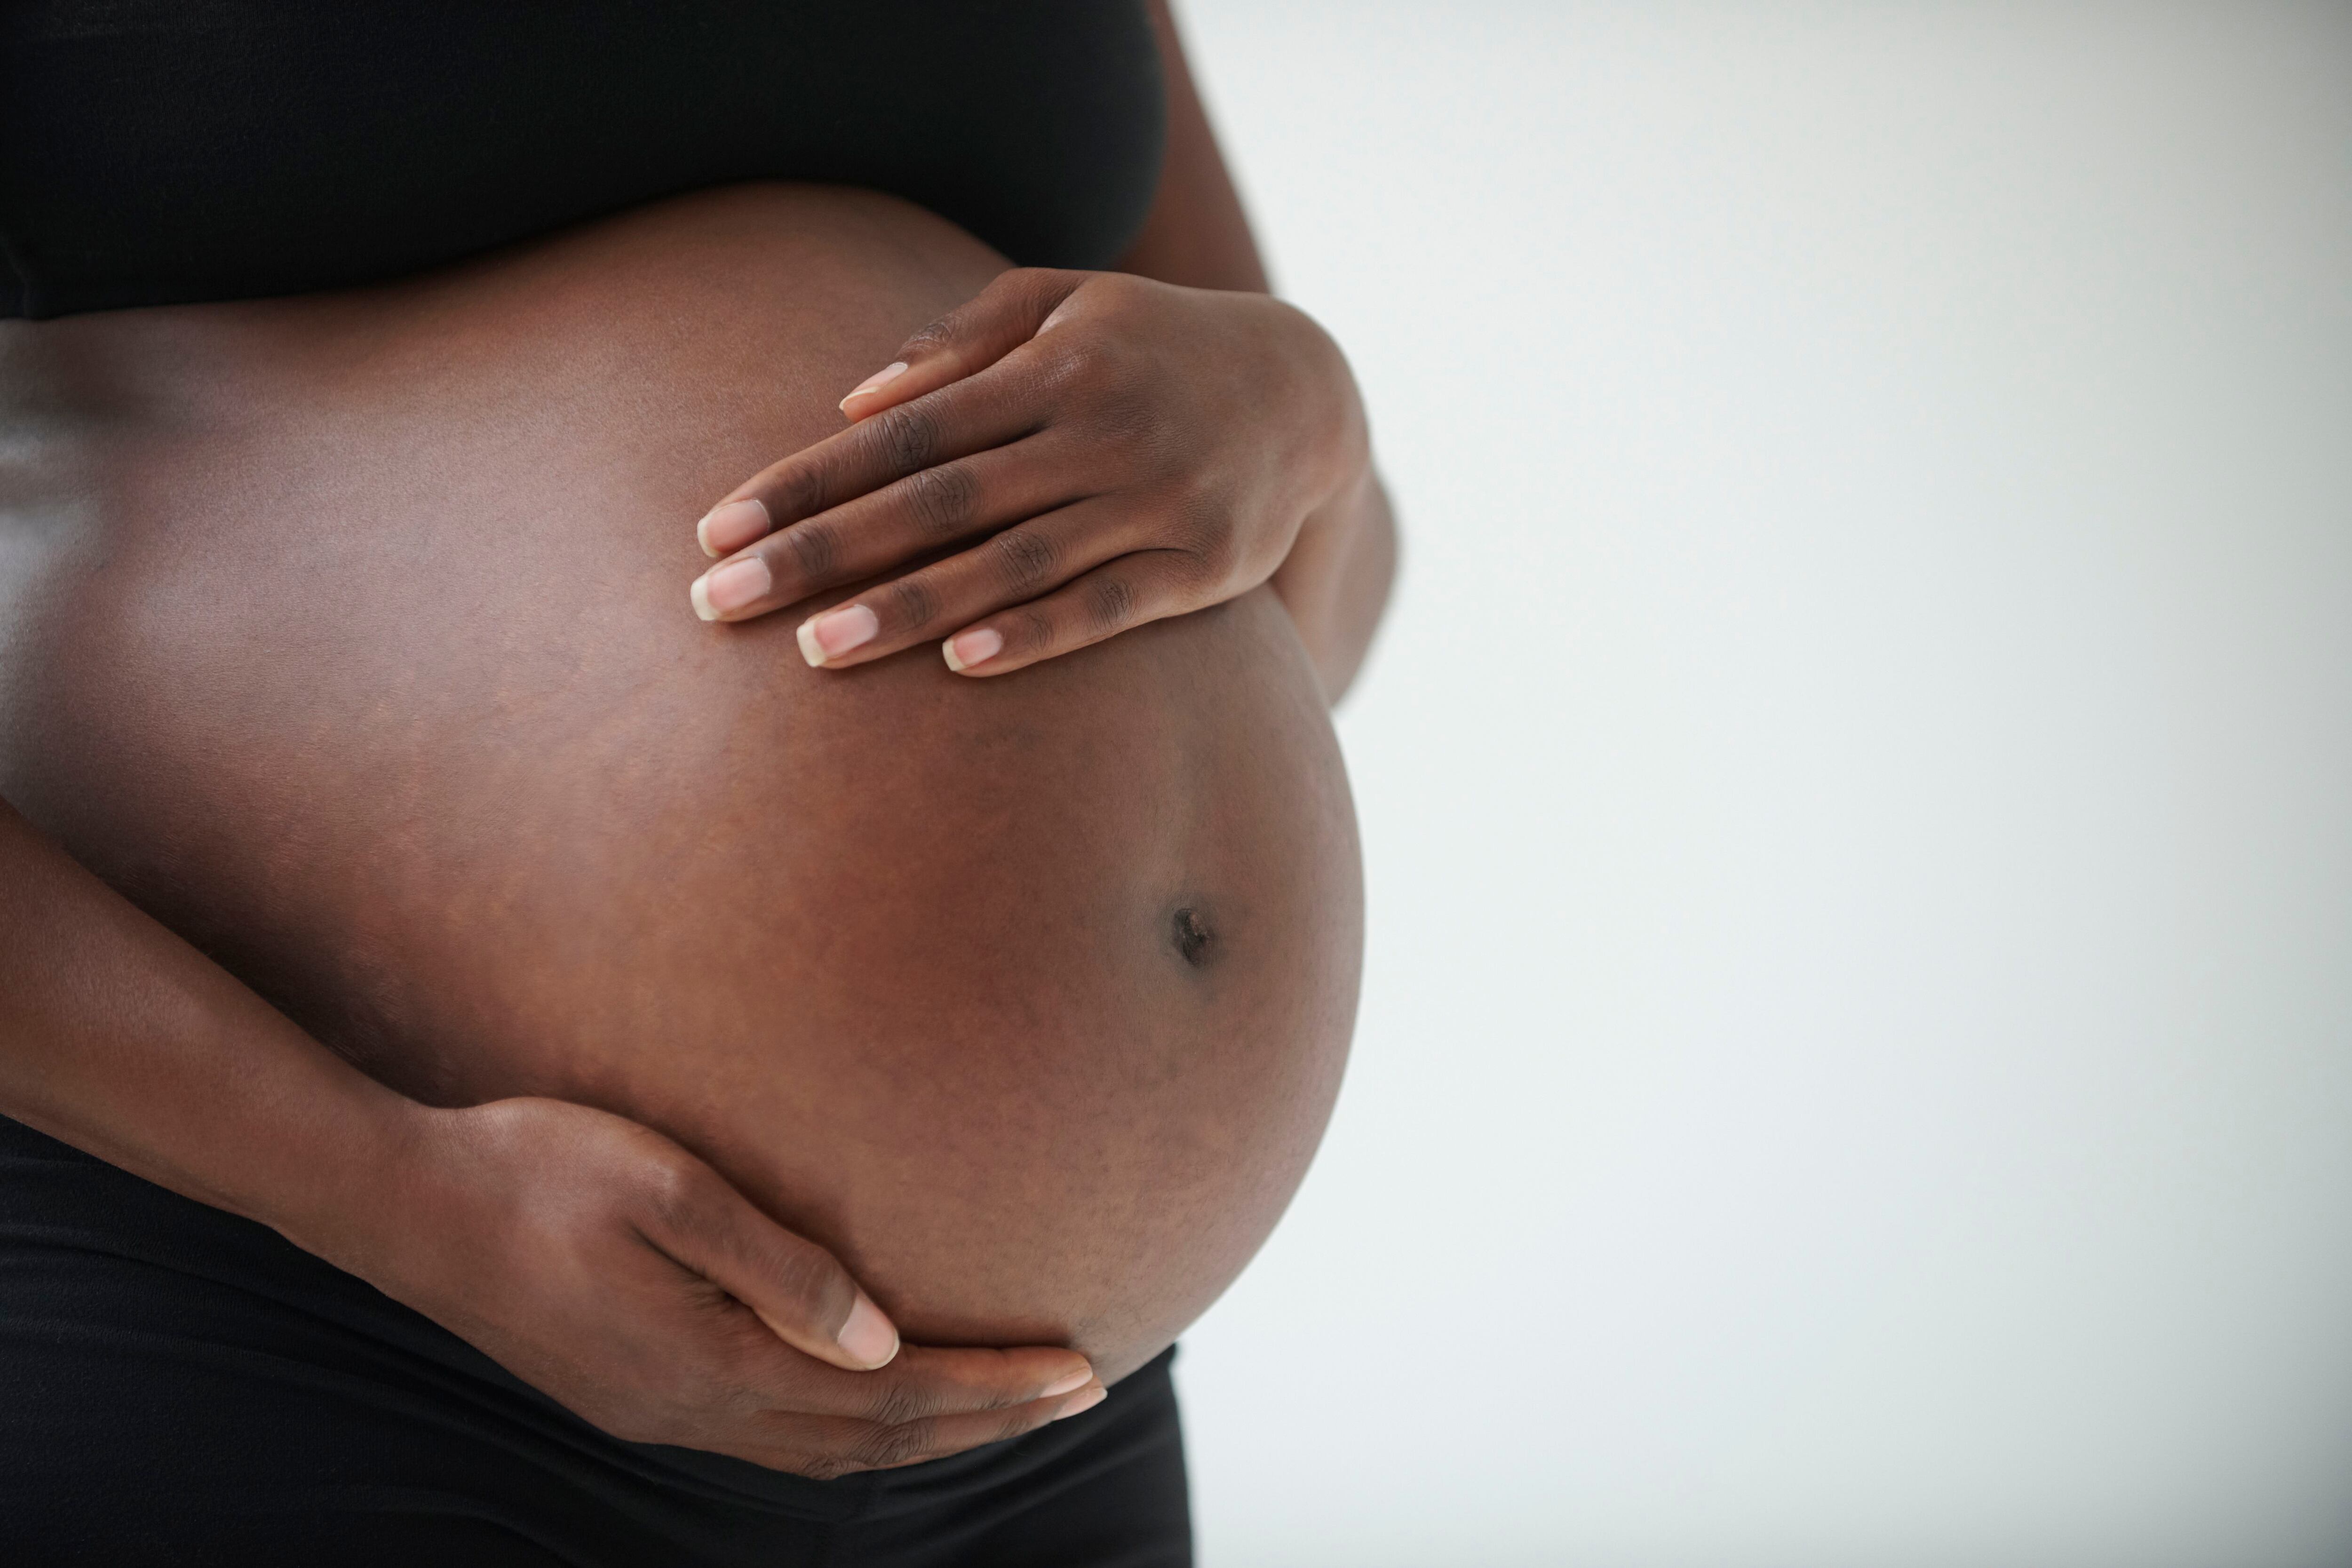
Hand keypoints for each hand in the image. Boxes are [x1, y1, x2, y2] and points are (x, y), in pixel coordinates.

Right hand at [354, 1098, 1101, 1477]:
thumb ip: (778, 1268)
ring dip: (927, 1430)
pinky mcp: (636, 1394)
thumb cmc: (534, 1167)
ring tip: (1009, 1404)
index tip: (1081, 1368)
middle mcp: (692, 1409)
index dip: (993, 1389)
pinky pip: (778, 1435)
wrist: (402, 1202)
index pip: (892, 1395)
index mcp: (710, 1364)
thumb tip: (883, 1337)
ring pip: (827, 1449)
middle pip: (875, 1439)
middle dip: (986, 1419)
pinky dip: (855, 1428)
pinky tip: (882, 1400)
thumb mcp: (665, 1191)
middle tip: (1083, 1389)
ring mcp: (660, 1411)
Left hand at [685, 268, 1369, 675]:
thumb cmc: (1154, 346)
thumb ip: (965, 339)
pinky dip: (1038, 636)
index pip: (904, 430)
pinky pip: (1110, 607)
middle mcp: (1100, 430)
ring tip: (814, 653)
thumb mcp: (1069, 301)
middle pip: (938, 500)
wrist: (1310, 392)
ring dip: (909, 609)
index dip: (808, 480)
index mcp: (1054, 365)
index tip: (719, 527)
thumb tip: (853, 399)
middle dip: (822, 552)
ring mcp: (1157, 500)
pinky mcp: (1205, 568)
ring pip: (1013, 563)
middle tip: (719, 600)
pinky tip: (964, 666)